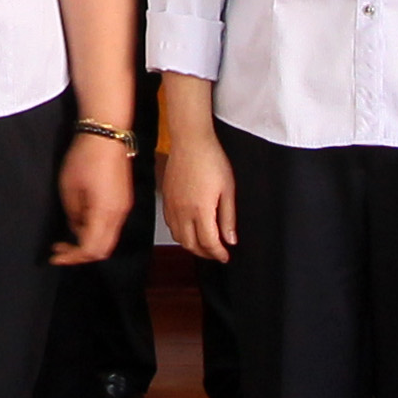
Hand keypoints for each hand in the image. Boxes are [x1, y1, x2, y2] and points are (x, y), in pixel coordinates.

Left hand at [50, 131, 129, 263]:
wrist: (107, 133)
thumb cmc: (85, 156)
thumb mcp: (69, 187)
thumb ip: (73, 214)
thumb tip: (76, 228)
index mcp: (105, 212)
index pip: (91, 249)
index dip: (72, 257)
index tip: (54, 256)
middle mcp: (119, 214)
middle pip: (103, 249)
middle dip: (80, 254)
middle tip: (60, 250)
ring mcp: (124, 208)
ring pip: (108, 239)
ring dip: (88, 242)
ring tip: (67, 236)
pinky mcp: (124, 201)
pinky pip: (111, 226)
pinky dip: (96, 231)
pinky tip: (81, 222)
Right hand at [156, 128, 236, 265]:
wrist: (190, 141)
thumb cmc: (210, 159)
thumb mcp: (228, 189)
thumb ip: (228, 217)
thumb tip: (230, 239)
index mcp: (201, 210)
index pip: (209, 243)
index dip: (218, 253)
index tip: (225, 256)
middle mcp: (183, 211)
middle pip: (191, 245)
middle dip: (205, 254)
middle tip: (217, 253)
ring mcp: (172, 206)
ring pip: (179, 237)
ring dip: (192, 245)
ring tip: (204, 244)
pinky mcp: (166, 199)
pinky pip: (171, 225)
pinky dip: (180, 233)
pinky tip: (190, 229)